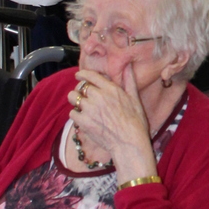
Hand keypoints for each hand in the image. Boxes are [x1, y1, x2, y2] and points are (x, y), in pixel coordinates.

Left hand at [68, 63, 156, 179]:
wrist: (129, 142)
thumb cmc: (135, 121)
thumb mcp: (135, 98)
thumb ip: (129, 80)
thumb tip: (128, 65)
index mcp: (111, 89)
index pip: (91, 76)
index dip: (82, 74)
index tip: (78, 75)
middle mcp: (99, 96)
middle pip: (80, 86)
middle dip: (80, 90)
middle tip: (83, 95)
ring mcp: (90, 109)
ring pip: (73, 98)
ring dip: (76, 101)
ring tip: (81, 106)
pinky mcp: (83, 122)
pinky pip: (72, 113)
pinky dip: (76, 115)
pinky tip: (84, 118)